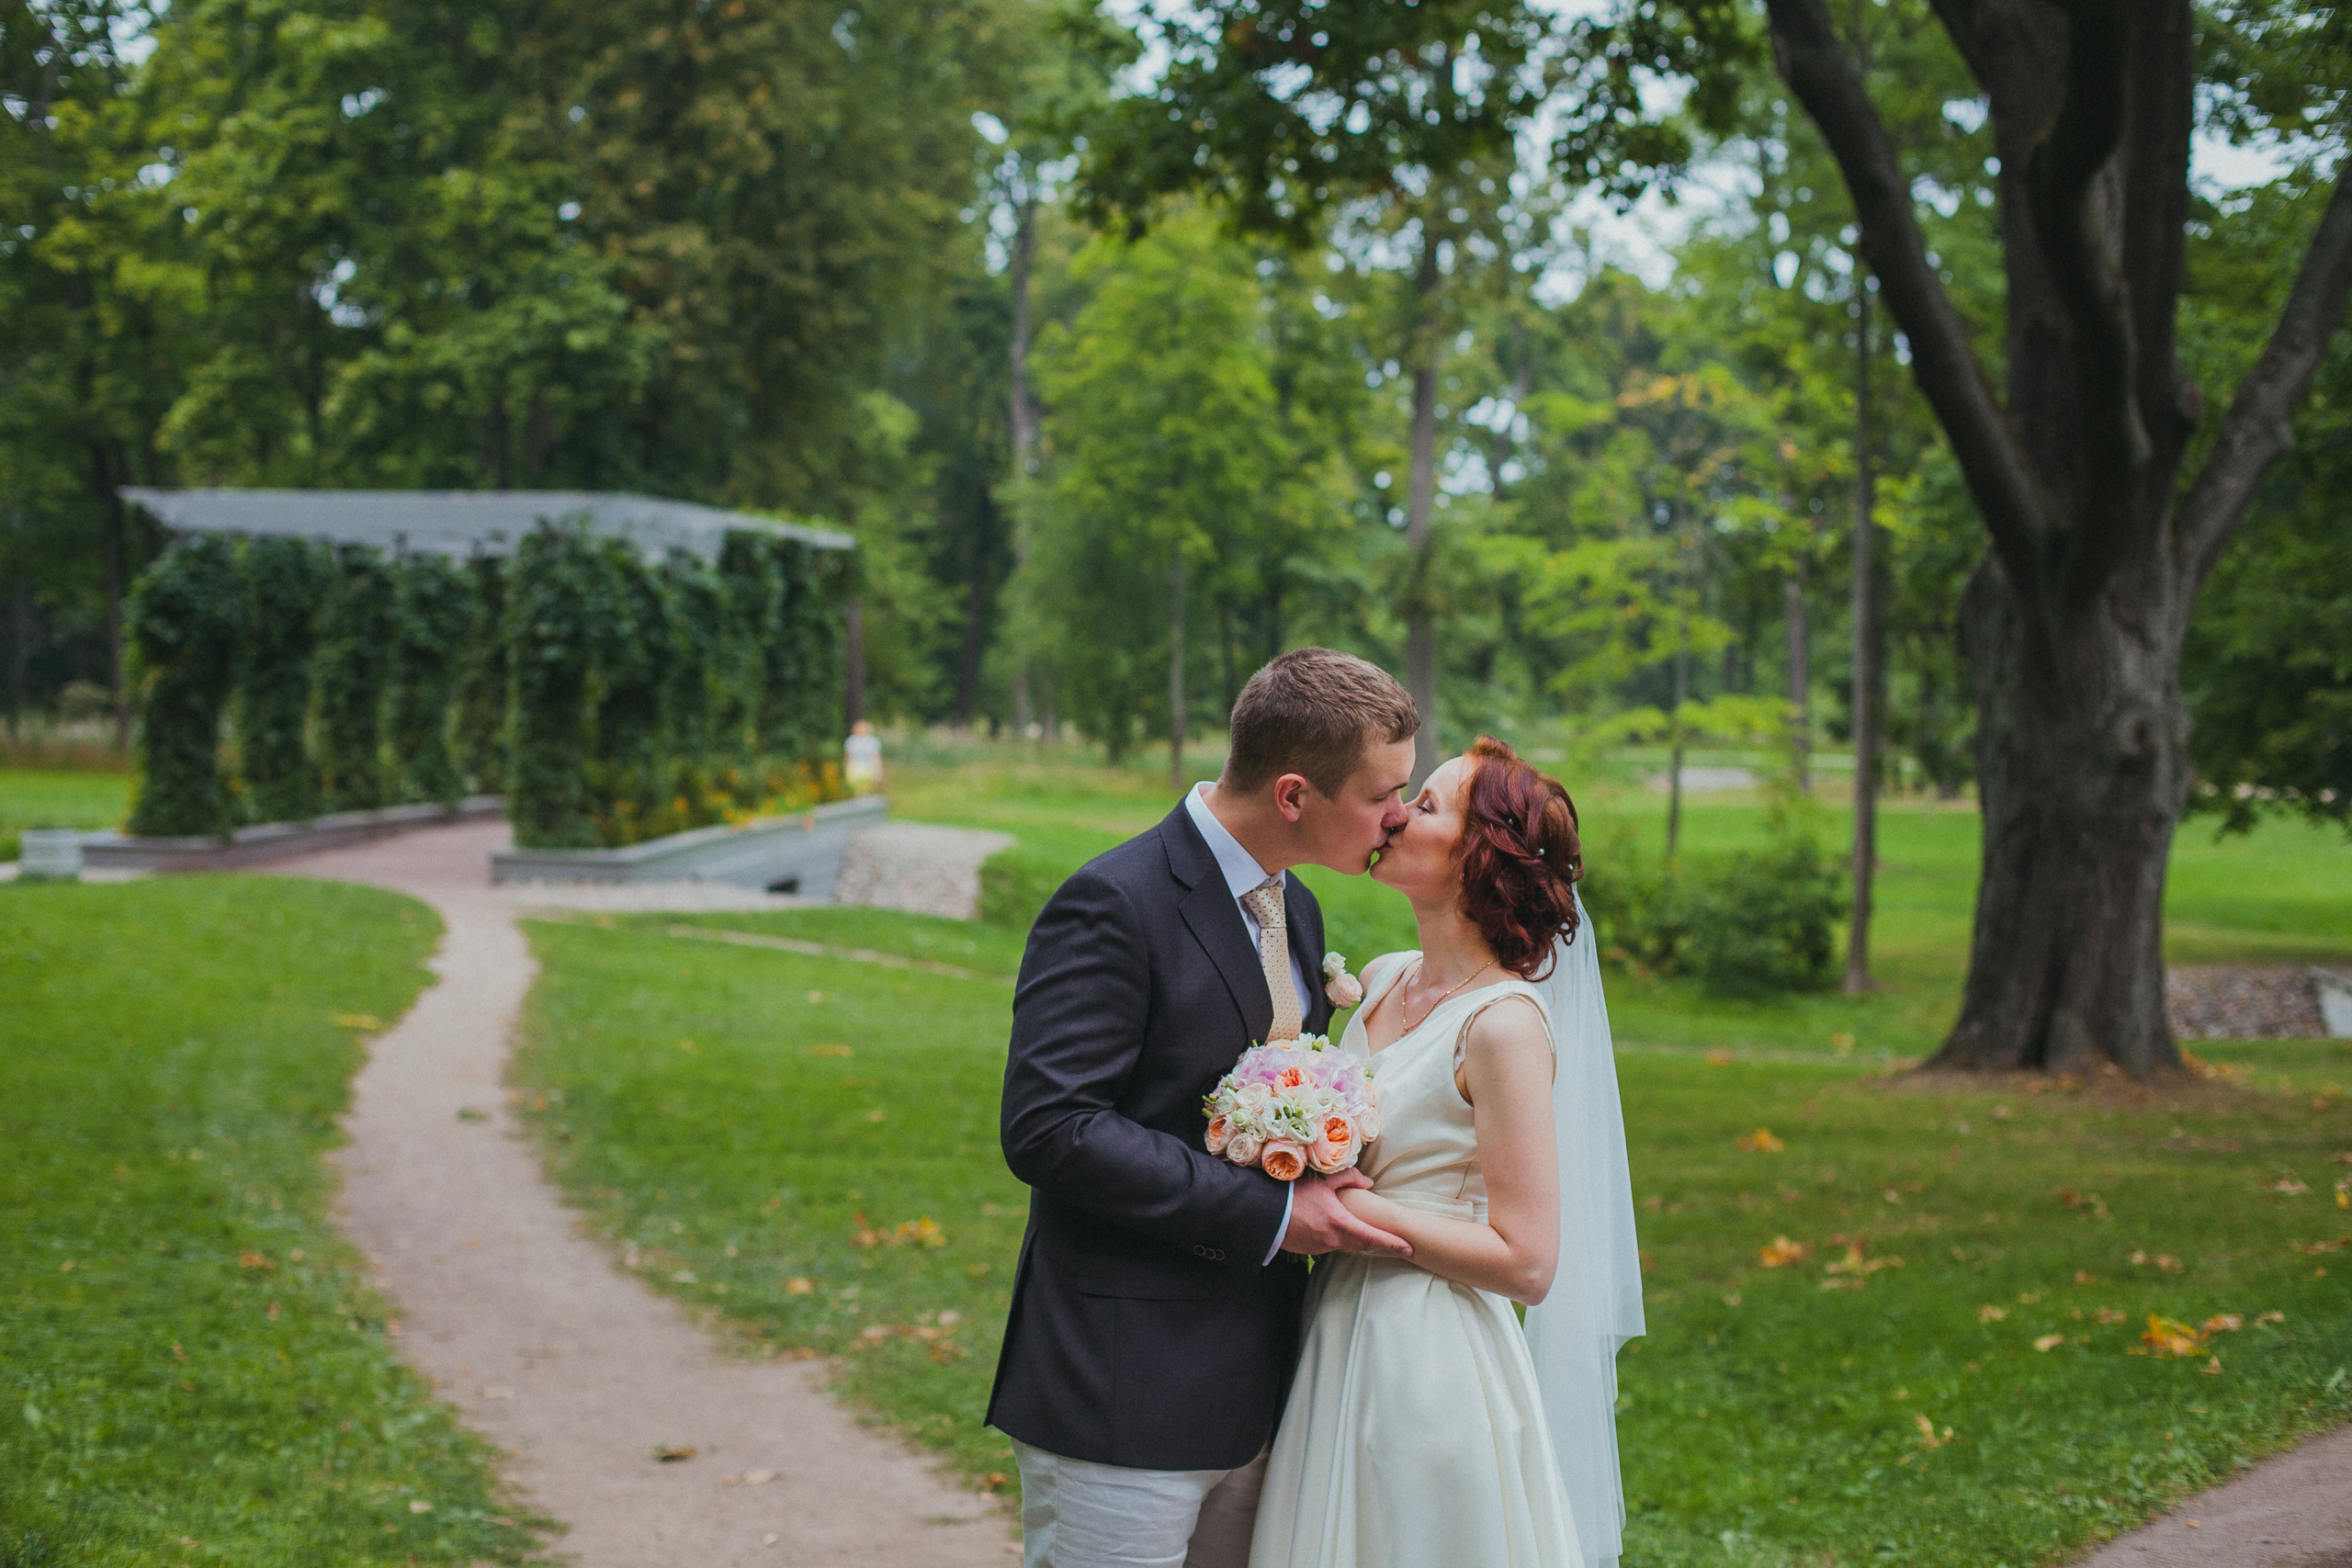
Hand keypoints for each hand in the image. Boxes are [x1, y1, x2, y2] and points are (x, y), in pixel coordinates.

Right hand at [1280, 1170, 1410, 1257]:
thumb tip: (1369, 1182)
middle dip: (1374, 1240)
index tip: (1408, 1247)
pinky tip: (1332, 1227)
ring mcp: (1322, 1248)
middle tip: (1387, 1236)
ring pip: (1347, 1246)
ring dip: (1355, 1238)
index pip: (1373, 1237)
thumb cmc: (1294, 1196)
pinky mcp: (1311, 1251)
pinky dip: (1338, 1239)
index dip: (1393, 1243)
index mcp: (1340, 1223)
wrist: (1265, 1215)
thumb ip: (1348, 1179)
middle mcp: (1333, 1240)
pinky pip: (1331, 1246)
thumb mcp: (1322, 1182)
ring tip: (1359, 1227)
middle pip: (1363, 1245)